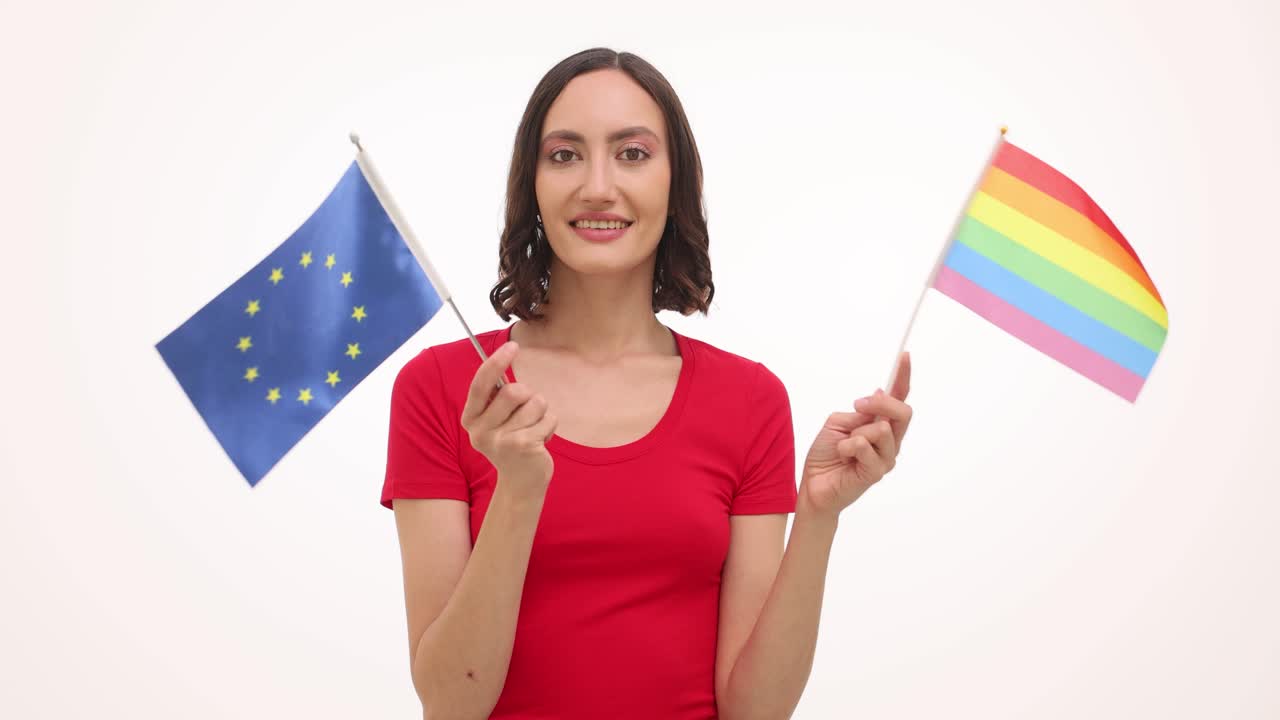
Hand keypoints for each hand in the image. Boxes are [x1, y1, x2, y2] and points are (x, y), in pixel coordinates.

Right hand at [460, 341, 557, 497]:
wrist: (521, 482)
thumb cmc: (511, 442)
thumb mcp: (496, 421)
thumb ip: (497, 396)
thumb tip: (505, 354)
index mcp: (470, 419)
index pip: (480, 384)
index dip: (496, 362)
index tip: (513, 345)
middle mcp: (481, 431)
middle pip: (513, 390)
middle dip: (528, 395)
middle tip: (527, 412)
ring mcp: (502, 440)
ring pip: (535, 402)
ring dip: (541, 412)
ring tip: (533, 429)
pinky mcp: (524, 446)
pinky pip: (548, 418)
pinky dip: (550, 425)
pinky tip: (541, 441)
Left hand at [797, 352, 912, 519]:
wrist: (813, 485)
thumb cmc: (825, 455)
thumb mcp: (838, 423)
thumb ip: (860, 413)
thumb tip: (879, 394)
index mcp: (881, 426)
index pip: (898, 399)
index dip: (902, 377)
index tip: (904, 355)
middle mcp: (890, 441)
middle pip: (903, 412)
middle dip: (881, 403)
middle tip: (858, 405)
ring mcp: (886, 458)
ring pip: (882, 429)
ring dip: (855, 433)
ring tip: (843, 447)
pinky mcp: (877, 472)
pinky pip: (864, 446)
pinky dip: (847, 446)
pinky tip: (843, 457)